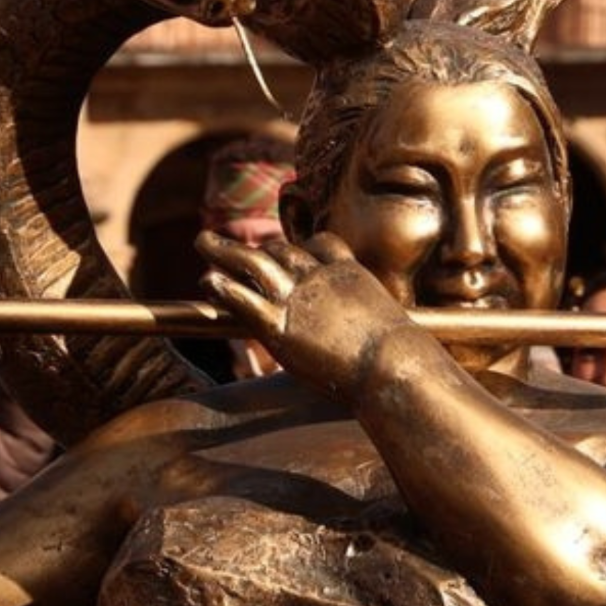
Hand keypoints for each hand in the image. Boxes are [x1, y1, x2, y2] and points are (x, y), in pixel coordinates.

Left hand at [196, 230, 410, 397]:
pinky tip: (207, 280)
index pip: (320, 244)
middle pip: (282, 250)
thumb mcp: (392, 329)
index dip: (301, 244)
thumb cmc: (403, 357)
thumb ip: (380, 327)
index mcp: (349, 273)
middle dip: (257, 248)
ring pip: (254, 264)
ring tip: (202, 240)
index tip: (286, 248)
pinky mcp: (279, 327)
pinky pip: (244, 300)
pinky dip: (224, 288)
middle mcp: (320, 277)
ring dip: (224, 250)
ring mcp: (297, 299)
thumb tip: (402, 348)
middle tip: (232, 244)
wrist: (393, 365)